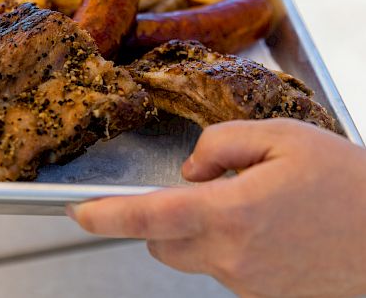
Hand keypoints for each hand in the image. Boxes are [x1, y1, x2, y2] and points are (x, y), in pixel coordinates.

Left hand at [67, 119, 365, 297]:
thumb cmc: (346, 182)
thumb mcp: (281, 137)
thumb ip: (220, 144)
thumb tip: (191, 169)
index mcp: (233, 214)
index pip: (151, 217)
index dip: (108, 215)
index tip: (80, 212)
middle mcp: (234, 257)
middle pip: (163, 242)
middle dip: (162, 216)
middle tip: (199, 187)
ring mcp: (249, 284)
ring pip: (192, 255)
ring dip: (197, 227)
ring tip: (246, 201)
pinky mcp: (264, 296)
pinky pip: (223, 267)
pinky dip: (225, 243)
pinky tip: (264, 225)